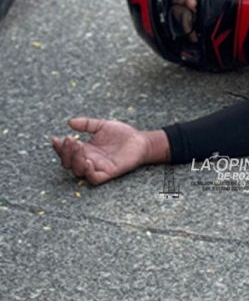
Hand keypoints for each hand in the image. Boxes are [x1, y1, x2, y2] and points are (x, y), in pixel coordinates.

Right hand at [50, 117, 165, 184]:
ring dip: (75, 160)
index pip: (66, 153)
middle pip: (68, 163)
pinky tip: (88, 161)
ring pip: (78, 171)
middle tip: (70, 140)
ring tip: (80, 146)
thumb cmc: (122, 134)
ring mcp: (98, 167)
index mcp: (85, 150)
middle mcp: (89, 160)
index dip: (58, 148)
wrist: (141, 140)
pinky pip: (94, 178)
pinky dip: (88, 173)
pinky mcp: (109, 172)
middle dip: (65, 152)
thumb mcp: (102, 125)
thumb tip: (70, 122)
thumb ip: (87, 124)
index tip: (56, 138)